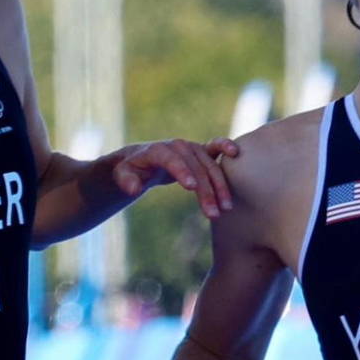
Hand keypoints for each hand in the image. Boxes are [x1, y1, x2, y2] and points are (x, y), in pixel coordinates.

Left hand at [111, 139, 239, 220]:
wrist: (143, 158)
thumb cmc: (132, 168)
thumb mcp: (122, 174)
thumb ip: (126, 181)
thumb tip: (134, 189)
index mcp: (158, 150)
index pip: (171, 160)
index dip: (181, 171)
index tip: (191, 188)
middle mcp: (177, 146)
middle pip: (195, 168)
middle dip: (206, 191)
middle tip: (213, 214)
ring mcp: (191, 147)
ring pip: (209, 166)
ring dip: (220, 186)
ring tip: (225, 208)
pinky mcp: (201, 150)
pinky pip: (216, 146)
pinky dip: (226, 147)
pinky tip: (236, 153)